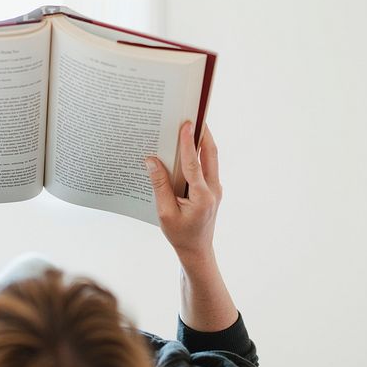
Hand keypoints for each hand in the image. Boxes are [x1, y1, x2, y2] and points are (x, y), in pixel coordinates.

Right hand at [145, 120, 221, 266]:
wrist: (197, 251)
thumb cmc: (179, 234)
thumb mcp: (165, 212)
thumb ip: (159, 185)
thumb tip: (152, 160)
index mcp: (202, 196)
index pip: (194, 164)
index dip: (188, 143)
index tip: (185, 124)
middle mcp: (213, 190)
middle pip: (211, 154)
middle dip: (203, 133)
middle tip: (192, 114)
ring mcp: (215, 189)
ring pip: (211, 158)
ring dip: (202, 141)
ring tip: (190, 125)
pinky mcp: (212, 190)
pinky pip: (207, 167)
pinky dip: (199, 154)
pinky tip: (186, 149)